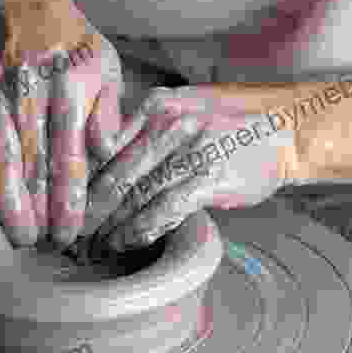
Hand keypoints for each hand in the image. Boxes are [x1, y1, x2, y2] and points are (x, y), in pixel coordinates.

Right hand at [0, 9, 125, 248]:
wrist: (15, 4)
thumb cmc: (70, 42)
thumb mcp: (104, 64)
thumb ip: (107, 110)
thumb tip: (106, 153)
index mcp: (69, 87)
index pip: (69, 156)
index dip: (68, 199)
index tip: (71, 231)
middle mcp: (28, 91)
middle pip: (32, 164)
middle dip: (37, 210)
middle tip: (43, 245)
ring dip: (7, 201)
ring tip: (16, 236)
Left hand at [81, 86, 297, 250]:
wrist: (284, 130)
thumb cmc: (228, 124)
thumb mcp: (182, 109)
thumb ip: (143, 128)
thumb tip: (101, 157)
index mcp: (156, 106)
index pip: (104, 147)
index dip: (82, 181)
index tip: (68, 205)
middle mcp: (169, 125)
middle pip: (115, 174)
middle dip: (90, 211)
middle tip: (71, 235)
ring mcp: (189, 152)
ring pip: (135, 195)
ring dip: (109, 226)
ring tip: (93, 246)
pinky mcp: (208, 179)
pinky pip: (163, 208)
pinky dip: (140, 229)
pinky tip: (125, 243)